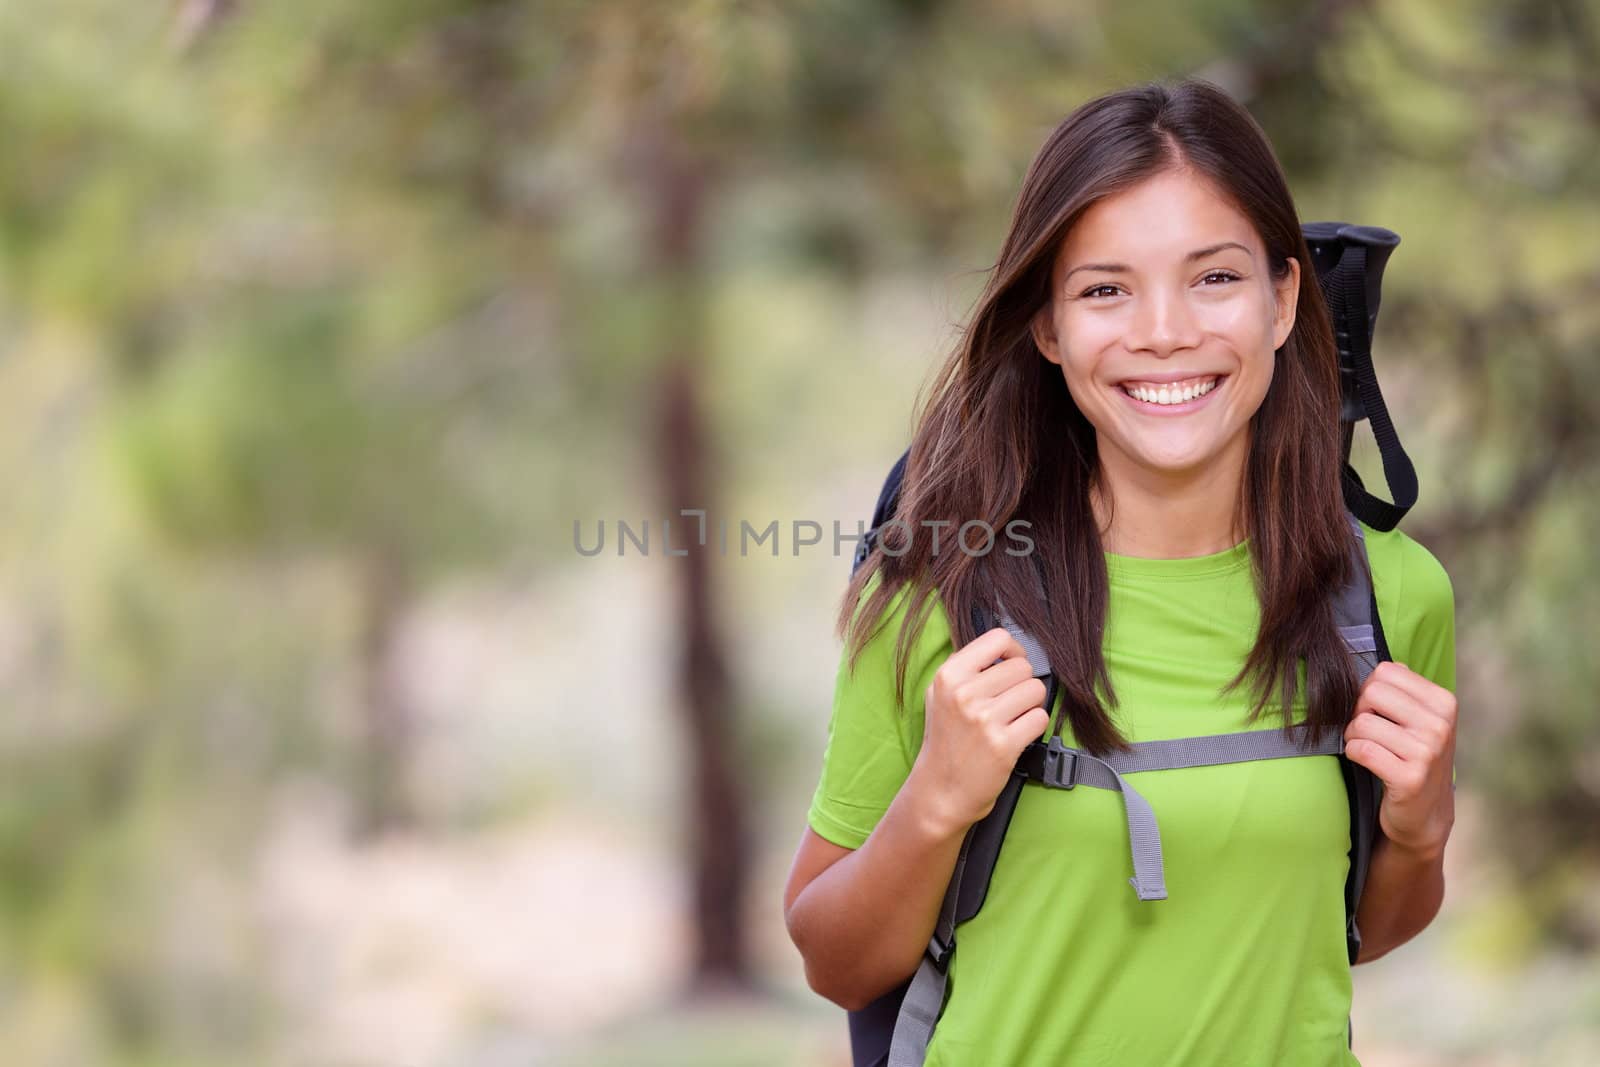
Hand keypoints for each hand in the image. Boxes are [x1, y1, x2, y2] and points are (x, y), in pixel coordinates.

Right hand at [907, 628, 1049, 835]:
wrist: (941, 791)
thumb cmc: (945, 741)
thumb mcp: (939, 695)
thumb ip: (966, 668)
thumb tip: (1004, 648)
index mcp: (949, 676)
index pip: (998, 639)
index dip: (1014, 652)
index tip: (1012, 666)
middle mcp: (964, 694)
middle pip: (1022, 667)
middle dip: (1022, 685)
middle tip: (1010, 704)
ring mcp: (984, 719)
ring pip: (1035, 691)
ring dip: (1030, 706)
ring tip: (1012, 720)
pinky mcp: (1003, 744)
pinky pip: (1040, 718)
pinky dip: (1034, 727)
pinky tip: (1017, 736)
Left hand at [1344, 660, 1457, 861]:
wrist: (1425, 815)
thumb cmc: (1413, 757)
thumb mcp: (1419, 719)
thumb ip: (1402, 689)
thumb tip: (1380, 666)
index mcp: (1444, 702)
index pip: (1385, 671)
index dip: (1370, 690)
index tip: (1378, 711)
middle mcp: (1440, 725)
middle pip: (1370, 693)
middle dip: (1359, 712)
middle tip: (1370, 732)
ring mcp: (1427, 752)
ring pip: (1361, 723)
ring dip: (1354, 737)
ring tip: (1371, 750)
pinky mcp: (1409, 777)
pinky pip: (1360, 749)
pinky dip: (1354, 754)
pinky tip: (1369, 763)